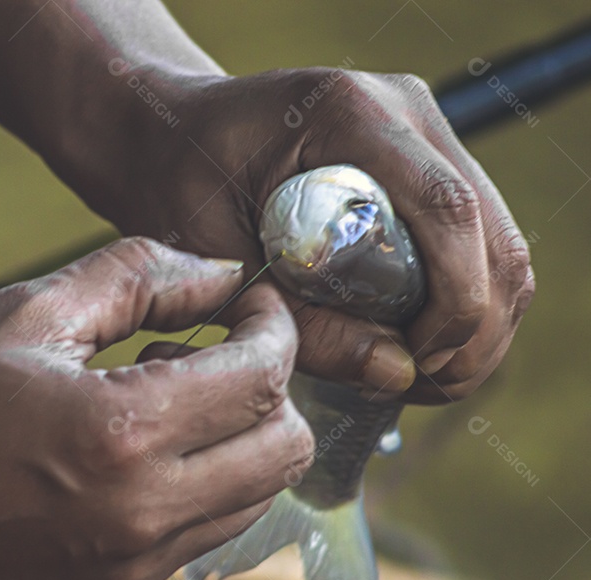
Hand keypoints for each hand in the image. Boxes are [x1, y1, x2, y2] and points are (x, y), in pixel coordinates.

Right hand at [0, 238, 313, 579]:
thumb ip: (134, 277)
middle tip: (216, 355)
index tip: (256, 305)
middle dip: (273, 390)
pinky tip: (125, 464)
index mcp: (123, 431)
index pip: (264, 376)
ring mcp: (136, 573)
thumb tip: (220, 273)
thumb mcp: (23, 316)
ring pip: (252, 500)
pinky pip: (195, 541)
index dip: (275, 327)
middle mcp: (145, 515)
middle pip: (285, 450)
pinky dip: (188, 492)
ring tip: (160, 406)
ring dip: (233, 443)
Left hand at [111, 69, 534, 402]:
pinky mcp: (422, 160)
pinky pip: (474, 239)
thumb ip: (303, 317)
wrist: (169, 135)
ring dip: (478, 320)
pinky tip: (421, 343)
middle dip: (475, 325)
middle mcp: (402, 109)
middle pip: (489, 230)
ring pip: (496, 240)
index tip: (419, 361)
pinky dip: (464, 299)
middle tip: (428, 386)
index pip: (444, 208)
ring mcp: (421, 131)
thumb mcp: (220, 260)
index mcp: (346, 114)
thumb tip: (397, 373)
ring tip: (425, 374)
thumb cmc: (177, 184)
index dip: (454, 300)